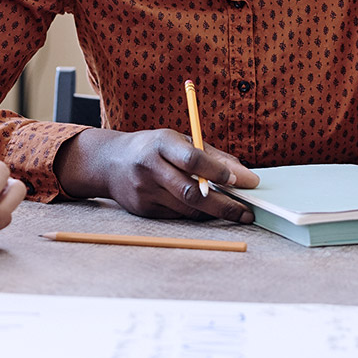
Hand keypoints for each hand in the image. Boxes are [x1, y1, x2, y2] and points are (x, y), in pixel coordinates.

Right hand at [53, 128, 259, 221]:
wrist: (109, 162)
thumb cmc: (153, 148)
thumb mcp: (179, 141)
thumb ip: (212, 156)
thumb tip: (243, 175)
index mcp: (161, 143)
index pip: (192, 159)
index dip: (218, 171)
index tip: (243, 181)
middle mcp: (149, 167)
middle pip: (191, 192)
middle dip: (224, 204)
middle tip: (247, 211)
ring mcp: (144, 190)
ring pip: (187, 208)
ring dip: (214, 212)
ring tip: (233, 211)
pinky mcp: (143, 209)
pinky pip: (177, 216)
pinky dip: (195, 214)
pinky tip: (205, 209)